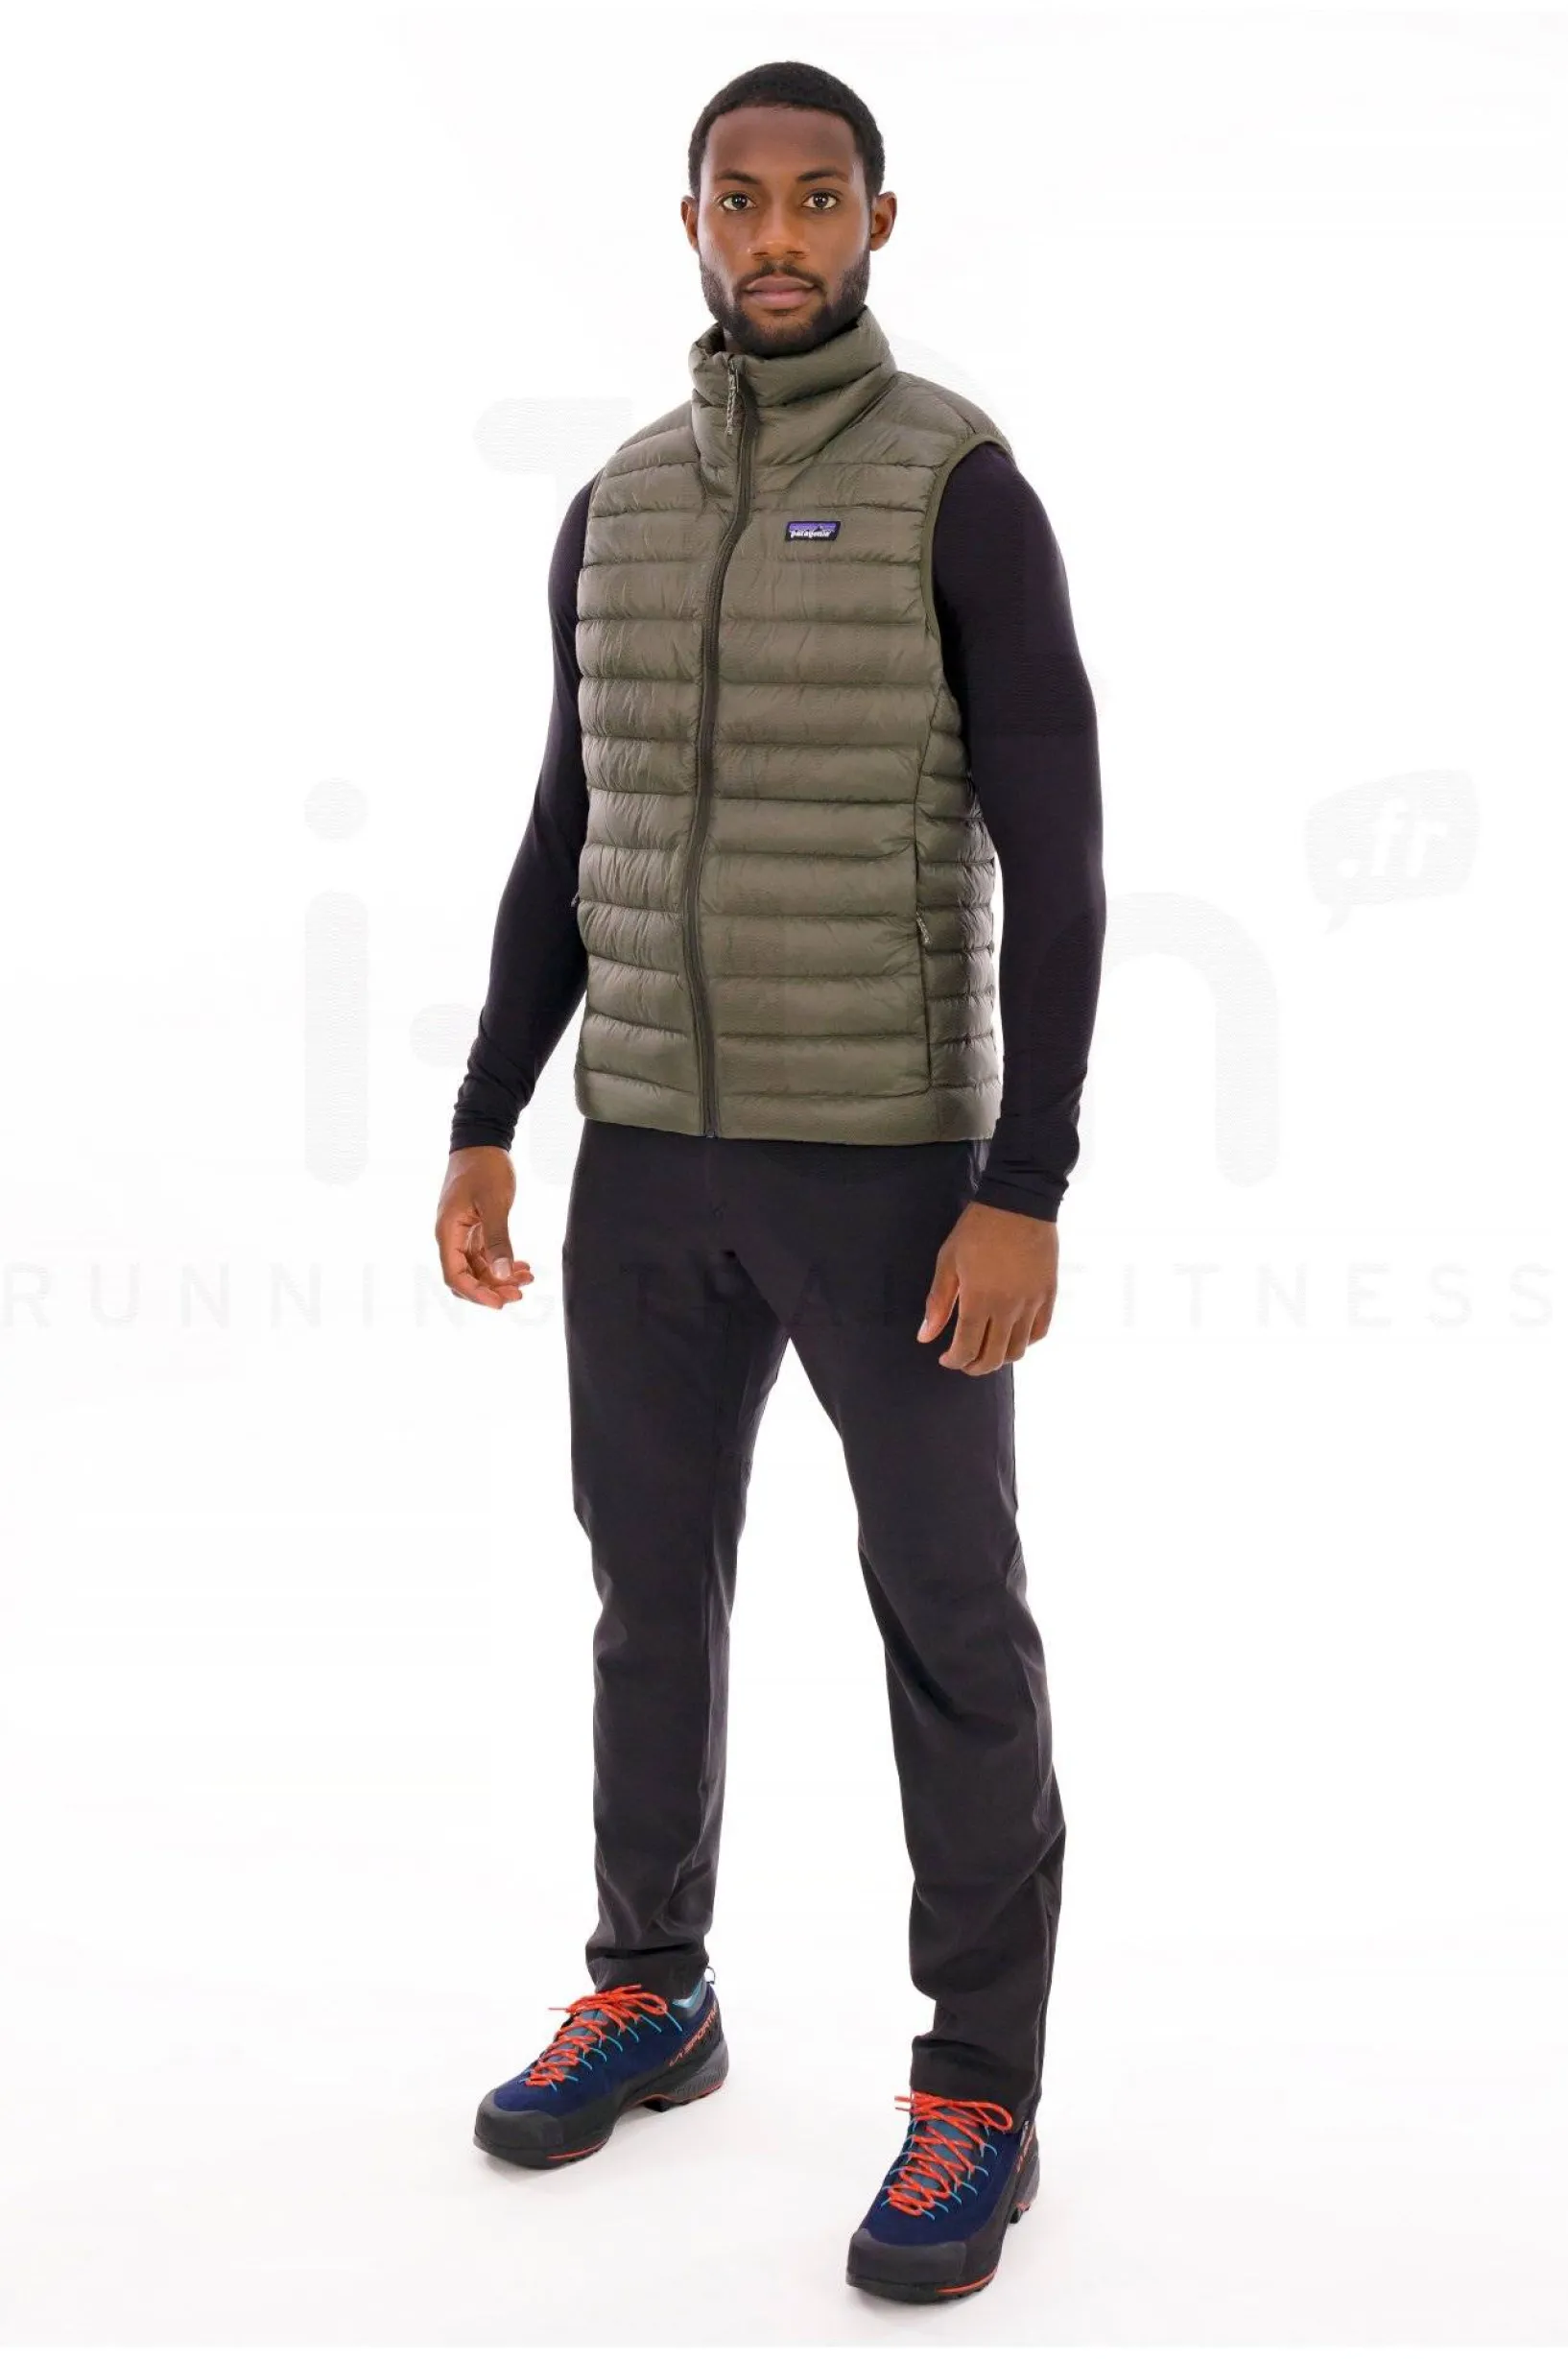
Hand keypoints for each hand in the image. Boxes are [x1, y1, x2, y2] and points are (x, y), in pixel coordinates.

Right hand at [435, 1146, 533, 1309]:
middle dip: (491, 1289)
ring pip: (478, 1267)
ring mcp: (463, 1232)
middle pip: (466, 1276)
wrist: (482, 1140)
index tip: (500, 1303)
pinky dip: (502, 1263)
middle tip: (519, 1294)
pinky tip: (523, 1266)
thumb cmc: (484, 1168)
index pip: (454, 1275)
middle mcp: (451, 1236)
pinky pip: (485, 1254)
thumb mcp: (494, 1203)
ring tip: (527, 1278)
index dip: (476, 1293)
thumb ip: (497, 1239)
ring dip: (500, 1277)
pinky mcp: (475, 1227)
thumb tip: (501, 1273)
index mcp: (448, 1232)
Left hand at [916, 1200, 1057, 1373]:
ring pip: (1018, 1350)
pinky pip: (1040, 1332)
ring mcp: (1032, 1303)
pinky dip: (1025, 1342)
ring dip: (1000, 1358)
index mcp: (979, 1301)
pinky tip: (1012, 1335)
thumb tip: (925, 1337)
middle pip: (993, 1357)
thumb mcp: (948, 1262)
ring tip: (987, 1349)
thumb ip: (938, 1303)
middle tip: (964, 1361)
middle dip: (975, 1366)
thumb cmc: (977, 1230)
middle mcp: (1008, 1308)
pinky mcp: (1048, 1295)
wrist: (1018, 1203)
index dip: (954, 1360)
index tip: (945, 1358)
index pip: (967, 1348)